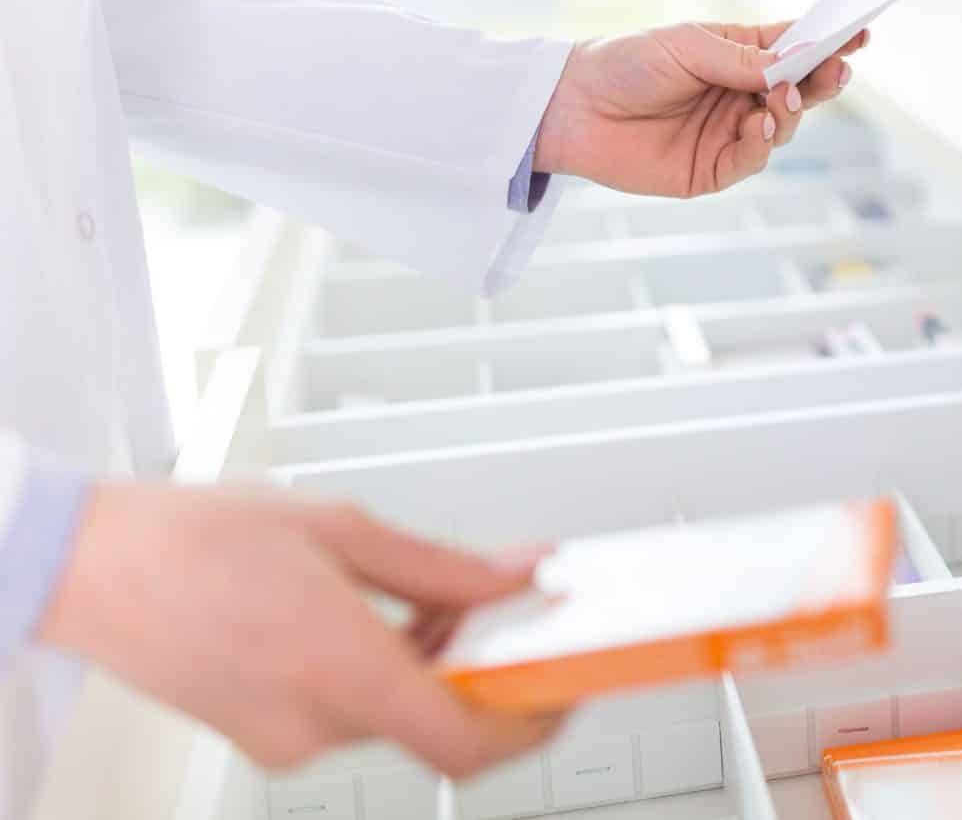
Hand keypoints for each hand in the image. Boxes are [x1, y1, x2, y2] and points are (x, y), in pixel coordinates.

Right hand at [38, 484, 562, 777]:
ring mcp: (284, 738)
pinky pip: (354, 715)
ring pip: (399, 716)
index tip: (564, 685)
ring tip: (434, 595)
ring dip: (436, 666)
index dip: (532, 720)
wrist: (89, 564)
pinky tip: (383, 617)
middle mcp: (313, 722)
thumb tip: (518, 575)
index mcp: (340, 668)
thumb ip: (446, 565)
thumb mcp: (345, 529)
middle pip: (439, 720)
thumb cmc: (192, 538)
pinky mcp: (265, 735)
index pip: (466, 741)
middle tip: (506, 610)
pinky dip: (388, 673)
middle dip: (485, 668)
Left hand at [534, 21, 868, 197]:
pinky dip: (762, 144)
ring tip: (779, 97)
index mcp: (740, 54)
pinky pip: (752, 160)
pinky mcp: (713, 170)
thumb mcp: (686, 47)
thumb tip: (791, 67)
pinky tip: (758, 127)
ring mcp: (731, 133)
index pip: (795, 47)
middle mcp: (742, 94)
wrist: (572, 107)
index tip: (860, 34)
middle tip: (838, 71)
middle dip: (823, 80)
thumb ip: (740, 60)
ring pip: (783, 127)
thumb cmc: (626, 62)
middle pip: (800, 89)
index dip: (828, 42)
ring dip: (790, 112)